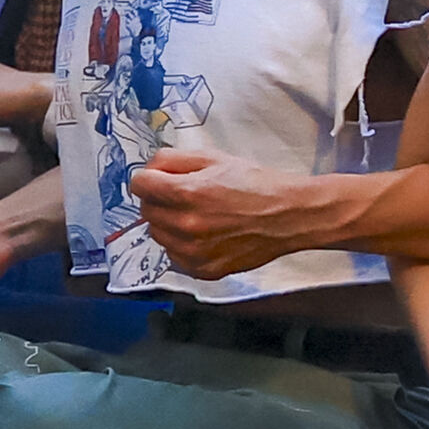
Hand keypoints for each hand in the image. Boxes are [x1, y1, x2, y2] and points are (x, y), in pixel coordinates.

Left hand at [130, 148, 337, 278]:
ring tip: (197, 216)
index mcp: (187, 193)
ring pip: (157, 234)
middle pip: (146, 210)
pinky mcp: (202, 270)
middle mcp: (185, 225)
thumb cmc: (256, 183)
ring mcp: (192, 252)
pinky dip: (182, 245)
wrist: (289, 216)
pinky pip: (174, 256)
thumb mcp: (216, 158)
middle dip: (159, 200)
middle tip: (185, 196)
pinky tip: (205, 234)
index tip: (160, 179)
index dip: (150, 177)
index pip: (139, 184)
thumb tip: (149, 169)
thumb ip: (174, 159)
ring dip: (169, 223)